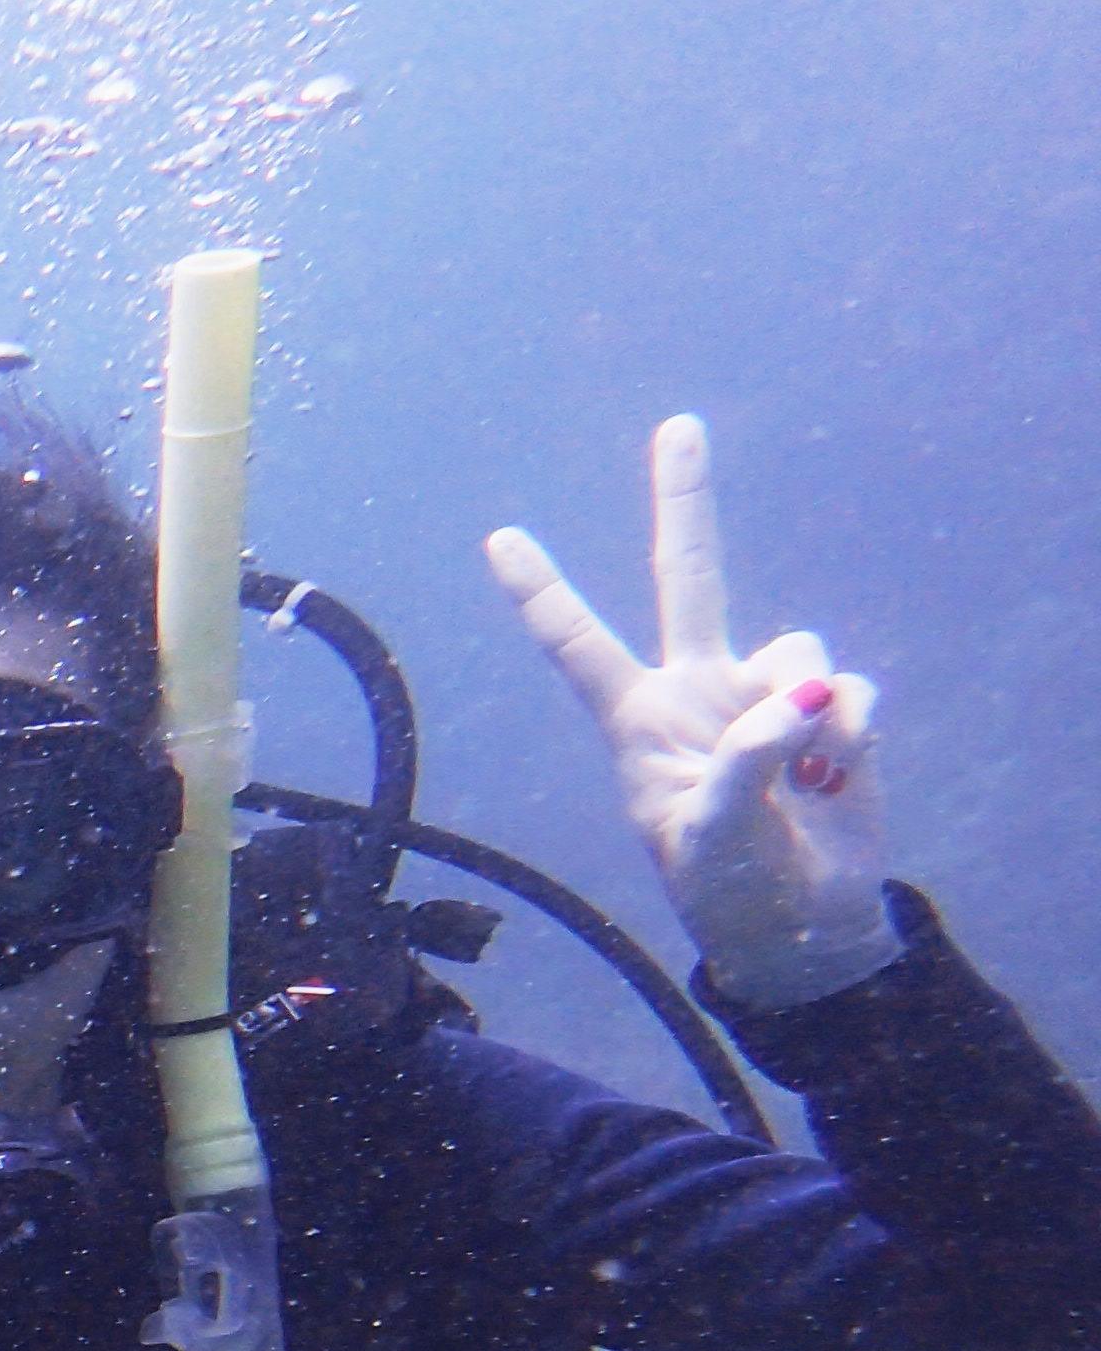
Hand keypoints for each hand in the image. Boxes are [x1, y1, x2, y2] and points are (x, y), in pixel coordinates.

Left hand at [486, 414, 901, 1008]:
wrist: (806, 923)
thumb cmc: (734, 889)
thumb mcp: (717, 838)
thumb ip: (747, 763)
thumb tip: (796, 695)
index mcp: (638, 721)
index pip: (577, 646)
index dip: (541, 593)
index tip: (498, 539)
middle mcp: (696, 691)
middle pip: (689, 578)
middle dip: (686, 502)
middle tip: (678, 427)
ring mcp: (764, 695)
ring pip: (798, 652)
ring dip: (813, 717)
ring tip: (805, 786)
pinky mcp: (829, 709)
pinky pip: (849, 689)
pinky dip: (853, 731)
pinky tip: (841, 779)